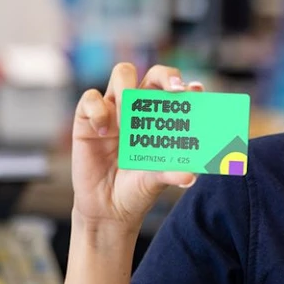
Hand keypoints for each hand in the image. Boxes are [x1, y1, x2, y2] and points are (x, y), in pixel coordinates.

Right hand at [71, 63, 203, 232]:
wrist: (108, 210)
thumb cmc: (137, 190)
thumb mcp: (156, 181)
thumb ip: (171, 173)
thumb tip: (190, 175)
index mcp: (162, 120)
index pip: (176, 92)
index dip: (187, 87)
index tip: (195, 92)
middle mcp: (140, 109)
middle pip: (154, 74)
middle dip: (166, 76)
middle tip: (174, 91)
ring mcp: (114, 111)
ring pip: (122, 74)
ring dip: (129, 90)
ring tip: (128, 120)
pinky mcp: (88, 119)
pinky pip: (91, 98)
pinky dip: (98, 111)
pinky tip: (103, 132)